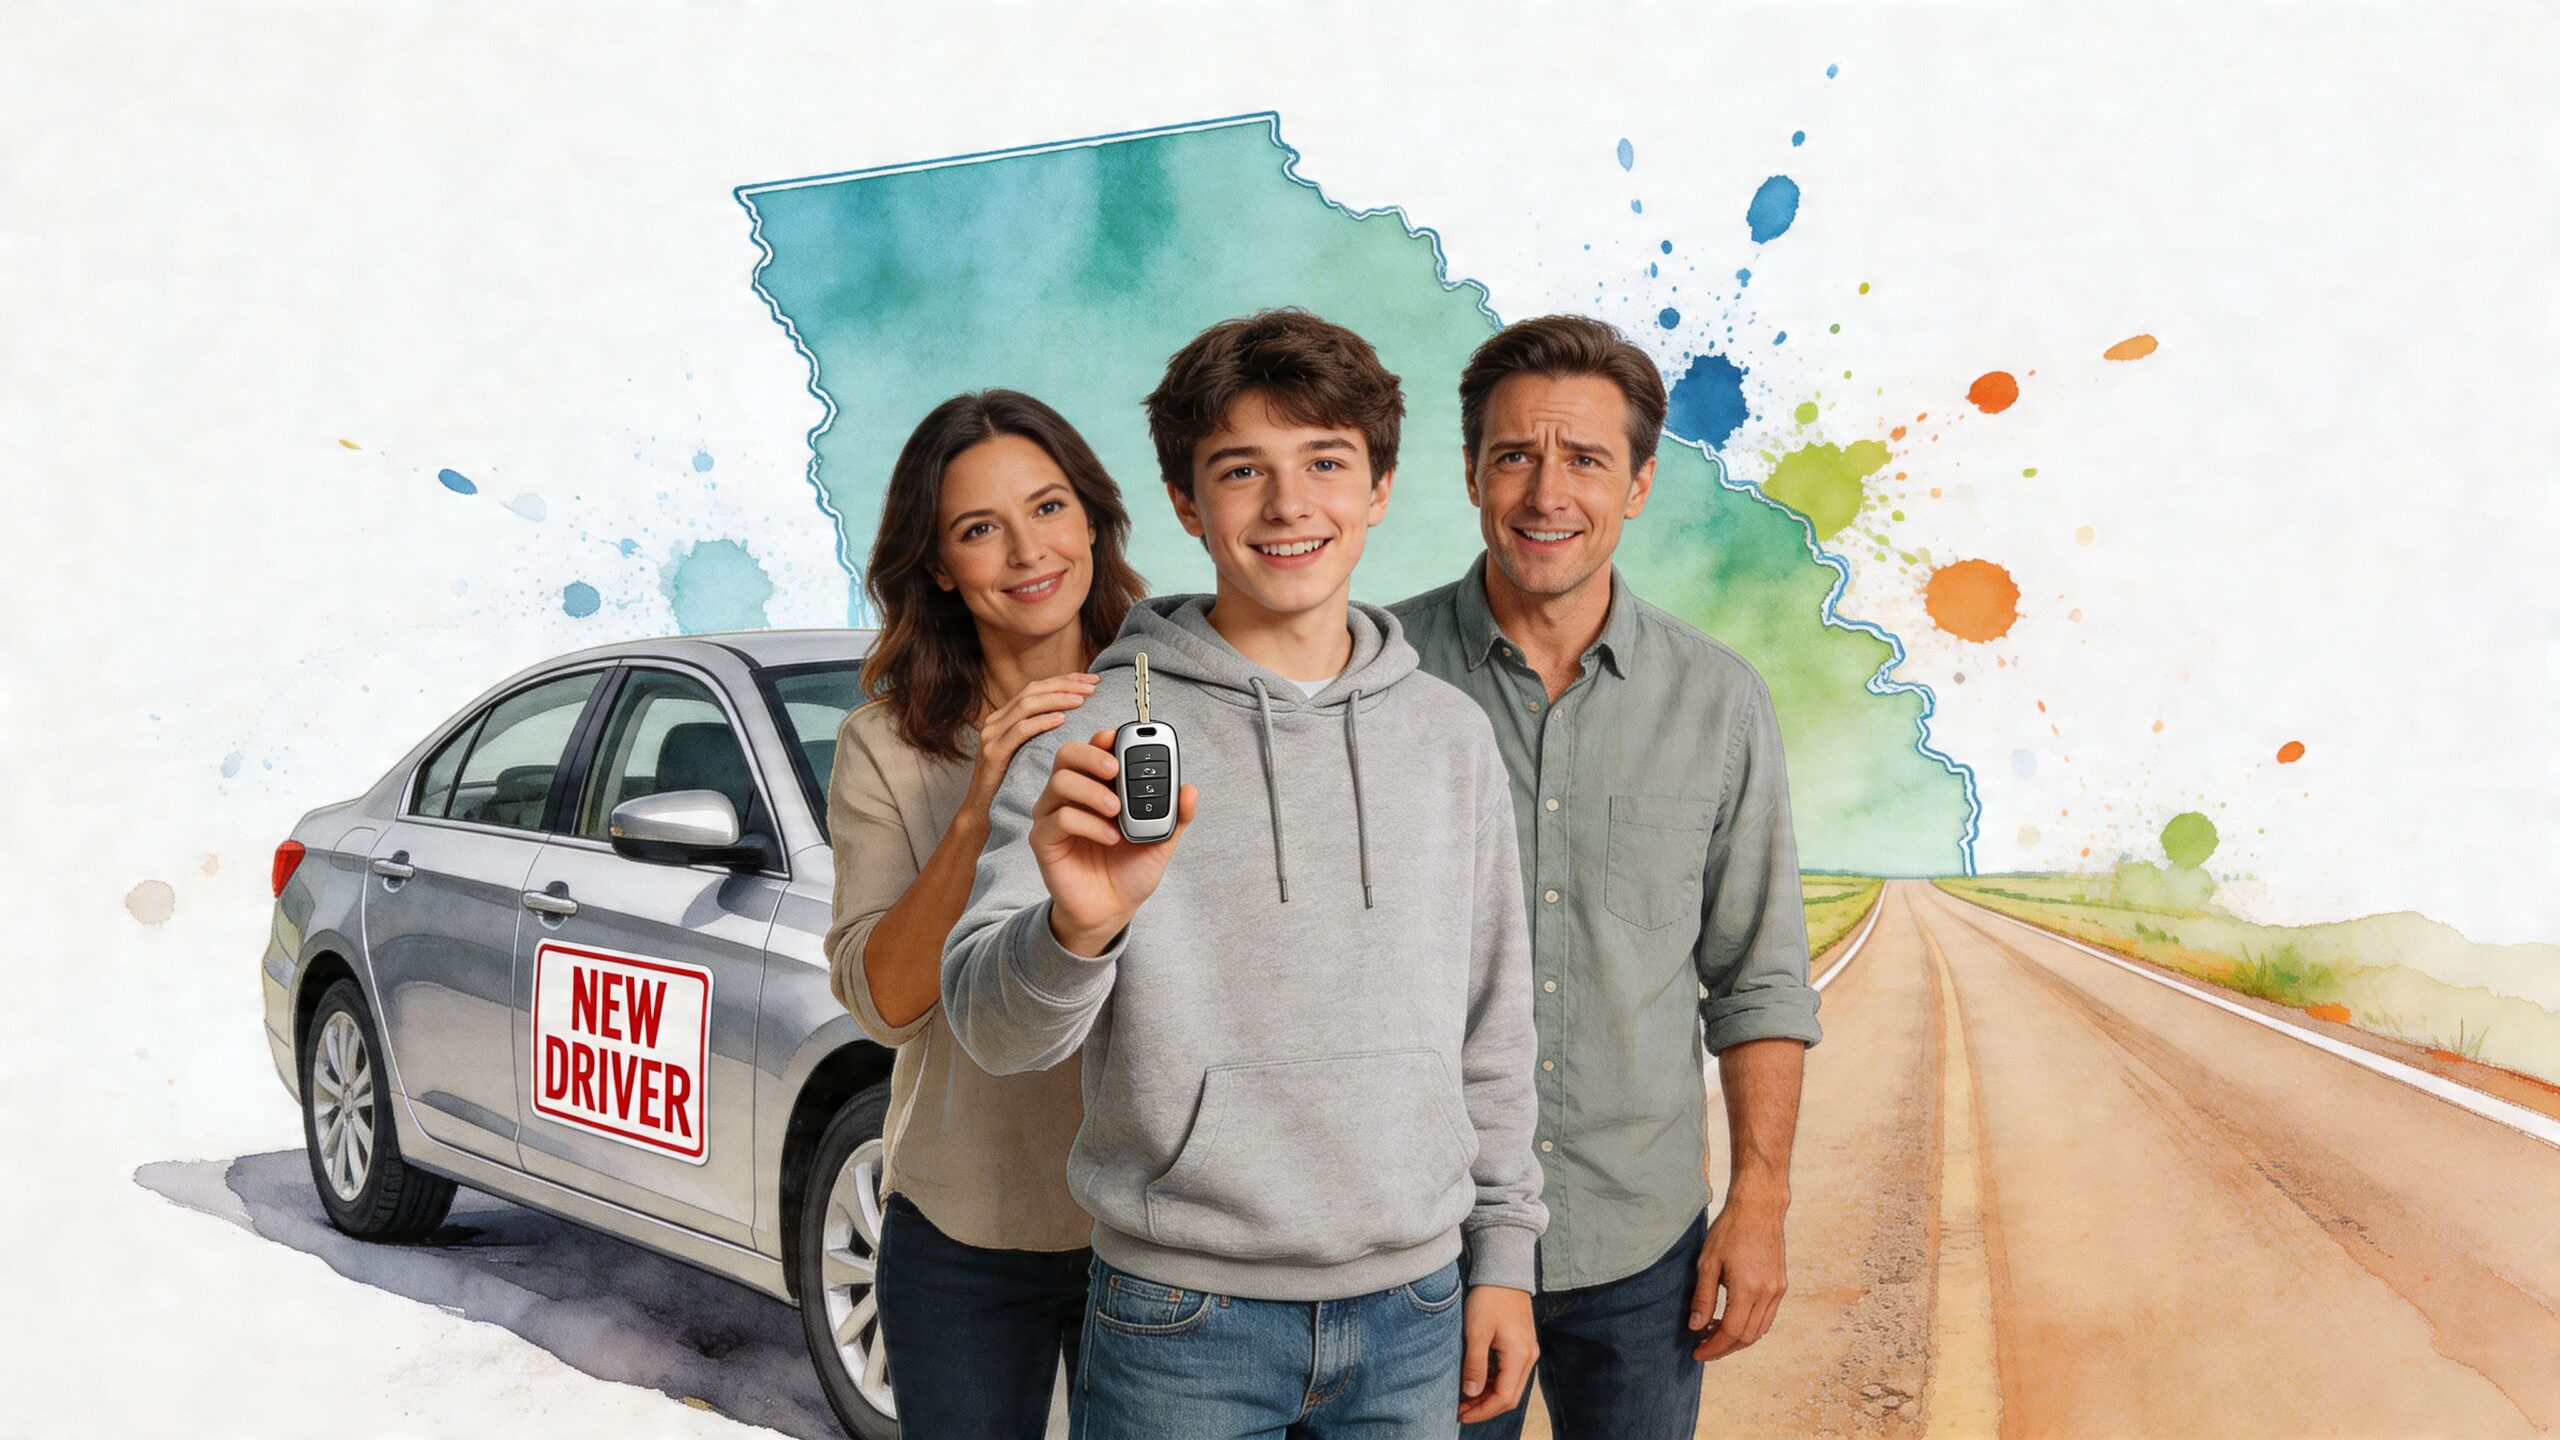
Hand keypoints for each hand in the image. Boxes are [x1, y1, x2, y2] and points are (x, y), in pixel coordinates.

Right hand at [966, 673, 1099, 811]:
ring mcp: (992, 735)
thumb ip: (1044, 734)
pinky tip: (1062, 720)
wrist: (983, 813)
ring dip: (1058, 699)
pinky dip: (1042, 721)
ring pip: (1027, 704)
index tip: (1092, 679)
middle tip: (1093, 685)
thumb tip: (1078, 719)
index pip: (1037, 687)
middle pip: (1033, 690)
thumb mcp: (1029, 753)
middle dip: (1065, 684)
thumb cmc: (1011, 785)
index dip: (1065, 680)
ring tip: (1082, 699)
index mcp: (1005, 717)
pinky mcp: (993, 753)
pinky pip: (1020, 730)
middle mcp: (996, 721)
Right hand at [1032, 727, 1197, 953]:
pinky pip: (1059, 818)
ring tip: (1117, 811)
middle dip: (1092, 755)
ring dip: (1092, 791)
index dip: (1104, 738)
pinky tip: (1110, 837)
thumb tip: (1191, 790)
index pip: (1092, 748)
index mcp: (1096, 785)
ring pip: (1060, 782)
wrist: (1112, 910)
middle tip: (1116, 769)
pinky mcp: (1044, 840)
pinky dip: (1088, 824)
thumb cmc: (1129, 870)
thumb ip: (1175, 815)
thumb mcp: (1160, 840)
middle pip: (1067, 754)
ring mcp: (1053, 815)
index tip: (1120, 737)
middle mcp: (1070, 795)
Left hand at [1458, 1284, 1535, 1423]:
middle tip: (1460, 1410)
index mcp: (1519, 1356)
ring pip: (1510, 1386)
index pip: (1504, 1398)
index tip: (1461, 1414)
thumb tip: (1471, 1394)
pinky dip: (1494, 1382)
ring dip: (1489, 1396)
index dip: (1482, 1411)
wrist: (1504, 1271)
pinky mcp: (1523, 1345)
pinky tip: (1477, 1381)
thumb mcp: (1476, 1332)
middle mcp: (1529, 1357)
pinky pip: (1510, 1373)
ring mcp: (1528, 1351)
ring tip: (1465, 1398)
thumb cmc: (1489, 1298)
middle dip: (1485, 1407)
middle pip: (1510, 1396)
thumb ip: (1475, 1365)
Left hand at [1688, 1197, 1787, 1359]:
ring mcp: (1778, 1290)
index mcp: (1748, 1288)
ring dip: (1737, 1339)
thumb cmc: (1730, 1230)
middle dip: (1724, 1348)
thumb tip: (1696, 1327)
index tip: (1697, 1352)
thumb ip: (1703, 1298)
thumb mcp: (1707, 1262)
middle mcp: (1768, 1293)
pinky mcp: (1781, 1285)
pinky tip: (1732, 1319)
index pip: (1731, 1332)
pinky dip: (1750, 1326)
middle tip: (1703, 1346)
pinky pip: (1767, 1317)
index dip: (1713, 1347)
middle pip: (1747, 1337)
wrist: (1759, 1208)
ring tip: (1714, 1333)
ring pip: (1759, 1330)